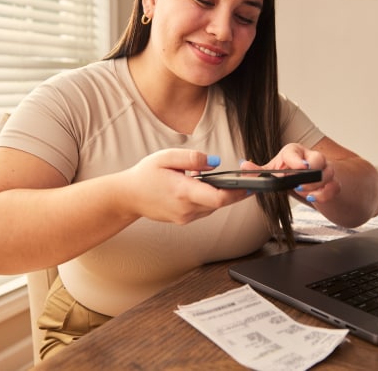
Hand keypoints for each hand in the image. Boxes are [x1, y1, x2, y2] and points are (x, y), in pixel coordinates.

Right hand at [121, 149, 248, 223]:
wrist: (127, 197)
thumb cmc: (145, 175)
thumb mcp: (166, 157)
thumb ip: (192, 158)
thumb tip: (214, 162)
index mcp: (183, 192)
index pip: (218, 198)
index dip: (237, 192)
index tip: (249, 184)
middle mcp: (186, 209)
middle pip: (220, 204)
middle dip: (235, 192)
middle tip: (248, 180)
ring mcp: (185, 217)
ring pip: (213, 208)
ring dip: (221, 195)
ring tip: (222, 180)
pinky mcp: (184, 219)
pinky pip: (204, 210)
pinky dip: (209, 199)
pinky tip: (205, 187)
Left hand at [239, 143, 340, 203]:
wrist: (307, 181)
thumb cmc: (288, 173)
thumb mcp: (273, 171)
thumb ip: (259, 171)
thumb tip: (244, 165)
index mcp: (294, 152)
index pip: (296, 151)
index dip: (297, 159)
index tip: (300, 167)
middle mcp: (311, 157)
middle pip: (318, 159)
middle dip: (310, 174)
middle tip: (298, 186)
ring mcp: (323, 169)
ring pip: (328, 173)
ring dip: (316, 186)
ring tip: (304, 194)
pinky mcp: (332, 182)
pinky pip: (334, 187)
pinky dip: (325, 195)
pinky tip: (314, 199)